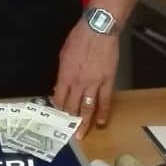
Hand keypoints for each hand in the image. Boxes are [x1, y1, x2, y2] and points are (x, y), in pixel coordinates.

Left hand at [51, 19, 119, 135]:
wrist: (99, 30)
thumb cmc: (79, 38)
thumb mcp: (63, 54)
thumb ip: (62, 73)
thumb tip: (60, 87)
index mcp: (65, 75)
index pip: (59, 98)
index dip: (58, 109)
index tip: (57, 116)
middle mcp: (78, 82)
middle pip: (72, 106)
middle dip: (69, 120)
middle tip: (68, 133)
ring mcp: (94, 83)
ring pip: (87, 107)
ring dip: (84, 123)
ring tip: (81, 135)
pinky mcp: (108, 81)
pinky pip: (105, 101)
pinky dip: (103, 113)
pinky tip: (100, 123)